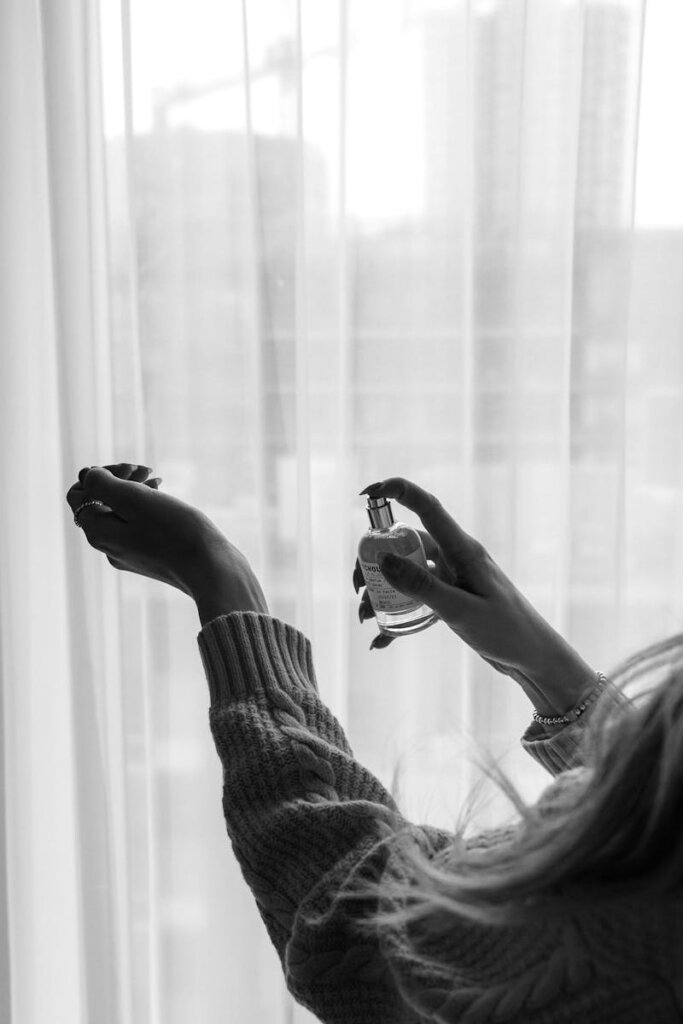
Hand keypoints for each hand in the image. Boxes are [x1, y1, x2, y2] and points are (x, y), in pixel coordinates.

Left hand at [66, 462, 260, 601]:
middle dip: (119, 479)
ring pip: (119, 512)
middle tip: (148, 471)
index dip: (102, 473)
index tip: (134, 470)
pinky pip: (137, 525)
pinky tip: (165, 500)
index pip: (79, 493)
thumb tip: (88, 476)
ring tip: (158, 481)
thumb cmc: (176, 532)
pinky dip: (147, 507)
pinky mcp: (150, 557)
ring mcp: (129, 554)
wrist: (212, 569)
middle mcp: (108, 546)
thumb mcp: (135, 499)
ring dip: (134, 490)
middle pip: (97, 502)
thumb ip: (103, 484)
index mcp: (99, 532)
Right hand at [354, 478, 592, 698]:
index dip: (399, 491)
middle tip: (357, 584)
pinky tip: (381, 640)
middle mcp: (455, 556)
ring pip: (405, 571)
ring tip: (365, 615)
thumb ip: (422, 586)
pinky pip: (415, 598)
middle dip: (375, 559)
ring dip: (381, 590)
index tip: (368, 491)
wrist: (533, 657)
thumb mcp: (461, 610)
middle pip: (405, 543)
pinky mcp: (450, 597)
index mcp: (463, 549)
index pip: (428, 507)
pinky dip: (396, 615)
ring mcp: (452, 576)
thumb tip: (383, 559)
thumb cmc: (507, 630)